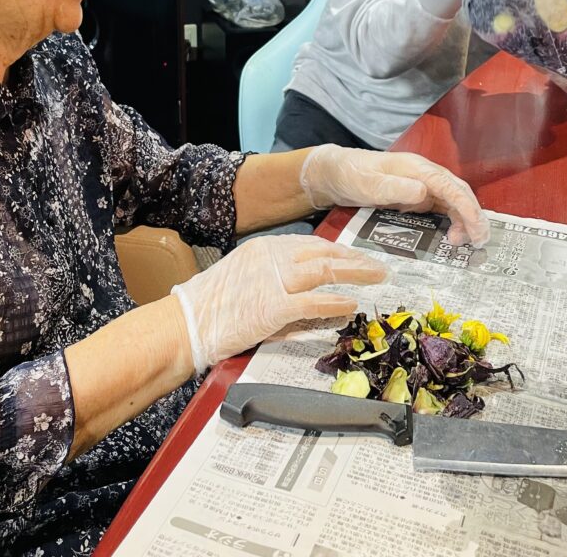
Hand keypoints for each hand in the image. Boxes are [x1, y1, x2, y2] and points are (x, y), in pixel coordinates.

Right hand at [171, 235, 387, 373]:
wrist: (187, 322)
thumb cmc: (211, 305)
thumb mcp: (245, 277)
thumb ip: (276, 277)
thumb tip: (307, 289)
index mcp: (265, 247)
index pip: (311, 244)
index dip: (339, 251)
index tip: (357, 257)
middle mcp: (272, 257)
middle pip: (325, 253)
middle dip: (356, 260)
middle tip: (379, 266)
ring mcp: (273, 280)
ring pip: (325, 271)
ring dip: (356, 275)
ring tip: (377, 280)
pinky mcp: (274, 307)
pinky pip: (314, 302)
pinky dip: (336, 303)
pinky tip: (352, 305)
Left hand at [300, 144, 488, 246]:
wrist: (334, 174)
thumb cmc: (351, 174)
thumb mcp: (369, 183)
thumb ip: (394, 188)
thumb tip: (423, 192)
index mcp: (418, 169)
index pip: (452, 188)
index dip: (467, 209)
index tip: (475, 230)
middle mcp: (425, 176)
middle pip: (459, 194)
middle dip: (473, 217)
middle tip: (478, 243)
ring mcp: (421, 186)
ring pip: (453, 203)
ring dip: (463, 221)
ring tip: (461, 244)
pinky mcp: (416, 198)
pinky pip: (440, 209)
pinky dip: (450, 223)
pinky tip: (449, 238)